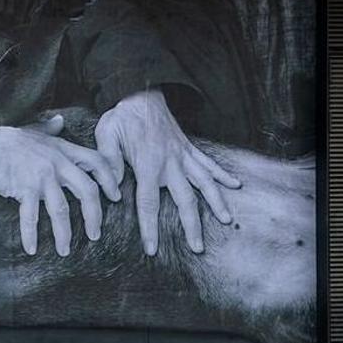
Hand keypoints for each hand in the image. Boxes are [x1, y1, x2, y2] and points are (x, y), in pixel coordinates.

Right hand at [0, 115, 119, 256]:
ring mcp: (40, 175)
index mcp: (61, 149)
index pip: (97, 162)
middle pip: (88, 190)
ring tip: (65, 250)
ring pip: (62, 209)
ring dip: (64, 234)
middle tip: (95, 234)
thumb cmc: (2, 141)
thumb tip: (60, 120)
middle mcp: (56, 162)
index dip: (110, 180)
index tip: (115, 196)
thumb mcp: (31, 131)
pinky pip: (31, 217)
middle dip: (95, 216)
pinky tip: (32, 249)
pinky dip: (31, 234)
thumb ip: (49, 128)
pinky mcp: (22, 187)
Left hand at [95, 89, 240, 255]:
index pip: (149, 202)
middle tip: (198, 248)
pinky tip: (236, 186)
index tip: (153, 249)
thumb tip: (113, 191)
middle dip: (191, 225)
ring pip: (205, 182)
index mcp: (148, 164)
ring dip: (216, 202)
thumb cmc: (121, 117)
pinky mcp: (189, 147)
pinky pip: (209, 163)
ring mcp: (183, 155)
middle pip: (184, 200)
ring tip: (227, 220)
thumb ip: (109, 163)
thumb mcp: (106, 136)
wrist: (141, 93)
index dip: (150, 227)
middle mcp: (171, 162)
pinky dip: (223, 175)